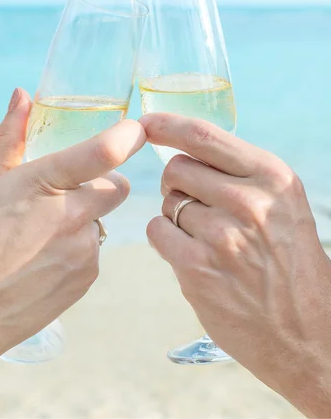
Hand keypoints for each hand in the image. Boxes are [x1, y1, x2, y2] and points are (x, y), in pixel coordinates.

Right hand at [0, 89, 145, 362]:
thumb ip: (11, 135)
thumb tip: (22, 96)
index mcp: (46, 183)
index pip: (103, 152)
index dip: (128, 136)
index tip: (139, 128)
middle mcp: (73, 215)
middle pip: (118, 186)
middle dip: (102, 184)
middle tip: (68, 192)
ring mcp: (84, 249)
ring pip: (104, 219)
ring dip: (85, 218)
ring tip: (44, 233)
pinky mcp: (88, 276)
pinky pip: (95, 250)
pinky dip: (79, 248)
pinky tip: (47, 258)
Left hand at [141, 113, 330, 417]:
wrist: (306, 332)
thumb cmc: (291, 263)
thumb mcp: (283, 204)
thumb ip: (241, 174)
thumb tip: (185, 148)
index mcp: (272, 177)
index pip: (205, 136)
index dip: (168, 124)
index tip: (146, 121)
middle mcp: (249, 201)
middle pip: (178, 167)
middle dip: (179, 183)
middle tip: (198, 206)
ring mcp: (222, 236)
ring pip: (167, 201)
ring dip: (176, 215)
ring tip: (208, 239)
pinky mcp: (198, 268)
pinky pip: (157, 230)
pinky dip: (166, 238)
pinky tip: (192, 254)